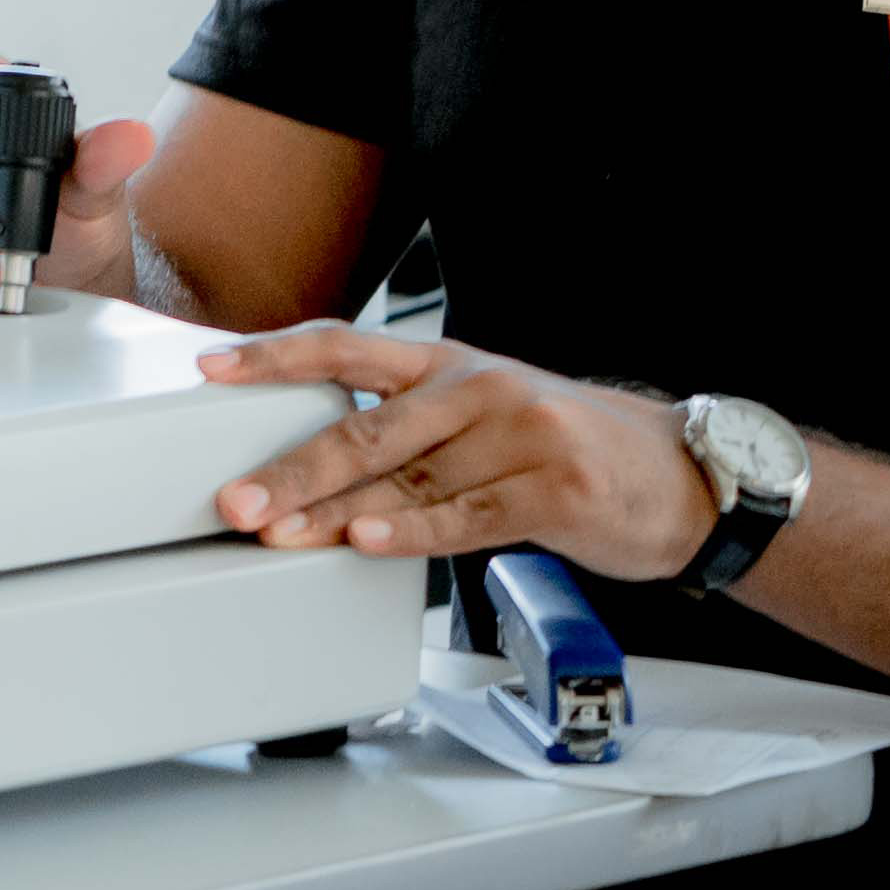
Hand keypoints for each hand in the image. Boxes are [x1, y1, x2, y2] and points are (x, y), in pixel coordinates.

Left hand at [198, 324, 730, 571]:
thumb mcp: (484, 418)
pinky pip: (467, 518)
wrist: (678, 478)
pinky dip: (411, 535)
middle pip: (366, 425)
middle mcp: (479, 388)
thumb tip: (311, 473)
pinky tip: (365, 543)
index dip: (275, 356)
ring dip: (335, 514)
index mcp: (450, 364)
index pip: (346, 346)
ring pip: (407, 481)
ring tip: (280, 534)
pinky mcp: (554, 489)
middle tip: (235, 500)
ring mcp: (520, 436)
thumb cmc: (565, 452)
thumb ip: (409, 431)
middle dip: (291, 467)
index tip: (211, 370)